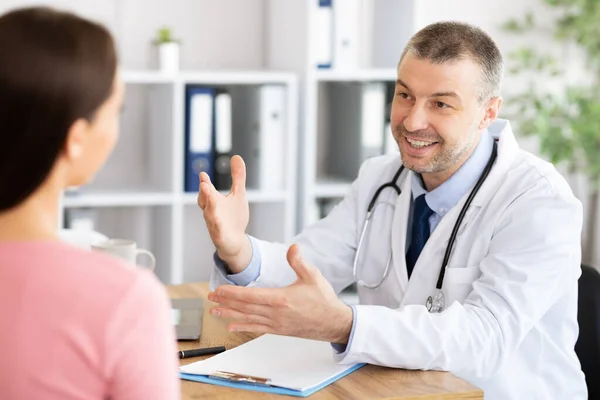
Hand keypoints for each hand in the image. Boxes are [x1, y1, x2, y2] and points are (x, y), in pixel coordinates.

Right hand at [197, 155, 250, 271]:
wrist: (235, 241)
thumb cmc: (234, 217)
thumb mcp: (238, 194)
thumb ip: (237, 177)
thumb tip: (236, 156)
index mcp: (214, 201)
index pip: (207, 191)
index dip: (205, 184)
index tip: (203, 175)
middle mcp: (211, 212)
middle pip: (206, 202)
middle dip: (205, 193)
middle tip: (204, 185)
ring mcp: (215, 225)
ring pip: (210, 216)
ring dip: (210, 208)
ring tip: (212, 199)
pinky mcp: (220, 237)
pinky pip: (217, 232)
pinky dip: (217, 227)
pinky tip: (218, 221)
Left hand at [207, 244, 353, 343]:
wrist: (333, 322)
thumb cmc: (323, 300)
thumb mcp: (313, 276)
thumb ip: (299, 262)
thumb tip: (292, 247)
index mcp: (280, 299)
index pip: (249, 296)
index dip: (231, 293)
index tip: (218, 290)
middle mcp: (275, 314)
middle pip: (244, 307)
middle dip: (225, 302)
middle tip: (209, 297)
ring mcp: (275, 324)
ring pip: (247, 319)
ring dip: (229, 315)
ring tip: (214, 312)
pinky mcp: (278, 330)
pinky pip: (256, 329)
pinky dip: (242, 327)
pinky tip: (231, 327)